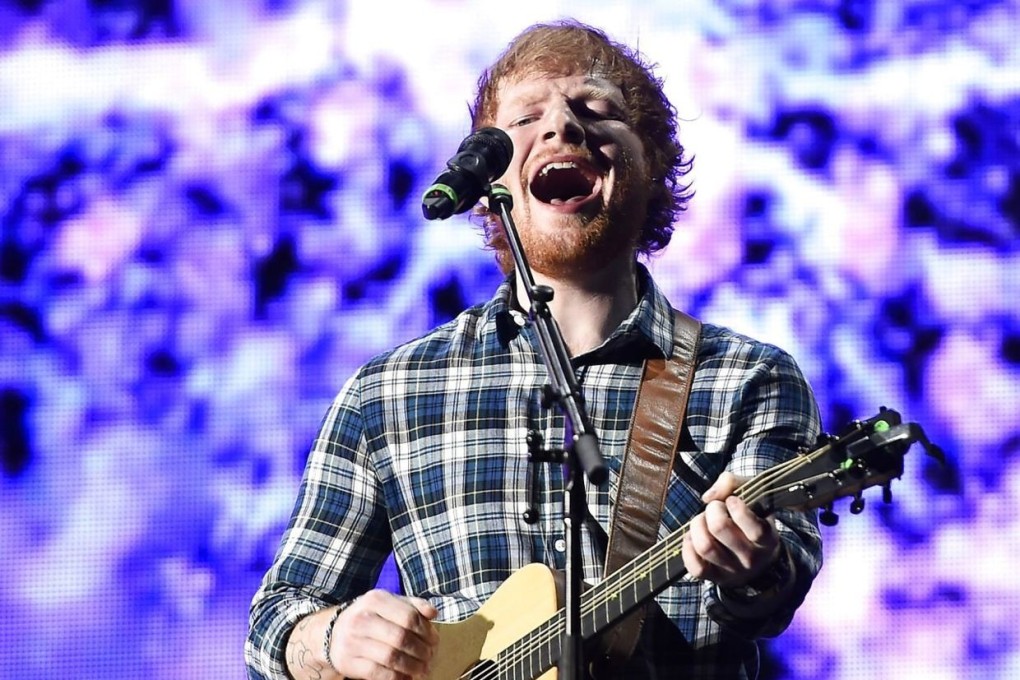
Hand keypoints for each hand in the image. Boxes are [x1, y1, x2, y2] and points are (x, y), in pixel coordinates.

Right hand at [328, 589, 438, 679]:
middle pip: (401, 638)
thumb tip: (433, 613)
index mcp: (375, 600)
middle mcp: (362, 618)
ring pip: (391, 657)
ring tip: (423, 670)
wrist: (333, 633)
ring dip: (412, 667)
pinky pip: (378, 673)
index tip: (434, 641)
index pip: (409, 616)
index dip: (426, 631)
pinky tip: (406, 677)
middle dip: (421, 651)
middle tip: (430, 658)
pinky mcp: (349, 662)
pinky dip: (397, 677)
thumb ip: (413, 606)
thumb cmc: (370, 617)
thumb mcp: (389, 604)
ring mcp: (353, 641)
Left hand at [681, 472, 780, 588]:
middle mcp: (752, 559)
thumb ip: (733, 483)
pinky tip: (693, 536)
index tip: (732, 501)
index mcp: (768, 539)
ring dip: (697, 526)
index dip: (737, 508)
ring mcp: (733, 571)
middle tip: (715, 508)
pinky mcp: (716, 578)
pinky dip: (688, 547)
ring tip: (703, 521)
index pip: (754, 528)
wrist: (758, 555)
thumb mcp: (753, 495)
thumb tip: (708, 497)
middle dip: (712, 510)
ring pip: (705, 546)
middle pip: (720, 528)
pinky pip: (695, 567)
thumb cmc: (752, 517)